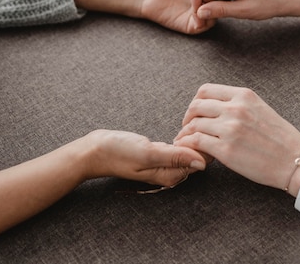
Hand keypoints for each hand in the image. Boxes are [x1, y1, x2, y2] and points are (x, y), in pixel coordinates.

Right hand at [81, 130, 206, 186]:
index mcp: (171, 175)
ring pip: (189, 150)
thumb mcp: (148, 153)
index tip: (197, 129)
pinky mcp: (159, 154)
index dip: (204, 143)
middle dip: (200, 139)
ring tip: (186, 124)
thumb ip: (175, 158)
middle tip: (191, 123)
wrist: (95, 150)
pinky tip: (180, 129)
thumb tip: (202, 162)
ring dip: (192, 137)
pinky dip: (183, 137)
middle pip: (197, 156)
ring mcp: (165, 163)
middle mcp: (171, 172)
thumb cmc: (118, 152)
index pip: (201, 161)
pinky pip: (178, 147)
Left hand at [173, 83, 299, 195]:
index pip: (206, 90)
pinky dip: (188, 146)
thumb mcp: (261, 109)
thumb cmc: (281, 139)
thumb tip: (217, 107)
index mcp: (244, 96)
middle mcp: (235, 108)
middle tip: (187, 128)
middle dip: (187, 118)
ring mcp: (230, 129)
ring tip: (187, 142)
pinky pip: (196, 142)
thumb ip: (239, 104)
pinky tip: (192, 151)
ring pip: (194, 125)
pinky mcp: (226, 150)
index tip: (195, 113)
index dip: (195, 102)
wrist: (296, 161)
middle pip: (196, 106)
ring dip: (186, 134)